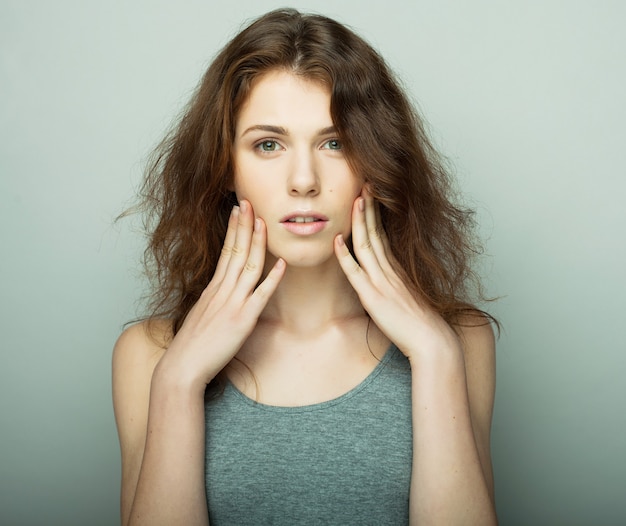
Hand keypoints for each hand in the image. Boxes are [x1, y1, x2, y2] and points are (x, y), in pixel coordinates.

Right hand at [158, 200, 284, 390]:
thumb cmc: (191, 344)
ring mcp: (233, 303)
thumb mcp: (202, 314)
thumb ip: (215, 299)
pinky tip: (283, 263)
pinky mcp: (243, 320)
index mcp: (213, 288)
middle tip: (250, 201)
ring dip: (257, 242)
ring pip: (248, 266)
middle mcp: (223, 290)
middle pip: (236, 251)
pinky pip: (261, 295)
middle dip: (244, 225)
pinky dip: (272, 278)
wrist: (183, 366)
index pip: (226, 250)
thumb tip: (223, 291)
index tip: (239, 210)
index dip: (234, 229)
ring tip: (264, 221)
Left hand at [334, 189, 459, 359]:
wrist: (432, 342)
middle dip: (369, 207)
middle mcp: (389, 272)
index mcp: (397, 271)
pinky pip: (356, 273)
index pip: (383, 236)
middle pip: (376, 233)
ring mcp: (382, 283)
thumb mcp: (408, 300)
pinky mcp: (374, 298)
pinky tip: (337, 240)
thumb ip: (396, 288)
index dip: (376, 215)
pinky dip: (345, 255)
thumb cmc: (422, 326)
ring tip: (355, 198)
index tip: (371, 195)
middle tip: (364, 183)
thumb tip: (387, 284)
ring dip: (360, 221)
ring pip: (367, 246)